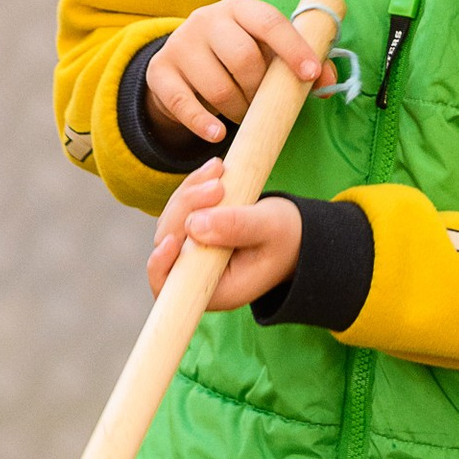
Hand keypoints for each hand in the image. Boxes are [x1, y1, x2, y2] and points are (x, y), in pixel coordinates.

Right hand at [143, 0, 330, 151]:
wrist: (183, 66)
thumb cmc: (237, 59)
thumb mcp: (267, 55)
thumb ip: (301, 65)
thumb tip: (327, 83)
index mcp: (239, 9)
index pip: (269, 21)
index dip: (292, 47)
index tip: (309, 74)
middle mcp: (206, 19)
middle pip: (242, 57)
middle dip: (259, 89)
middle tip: (263, 105)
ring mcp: (180, 44)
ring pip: (217, 86)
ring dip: (237, 110)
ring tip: (243, 115)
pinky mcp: (160, 72)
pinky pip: (183, 103)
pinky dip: (202, 123)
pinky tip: (216, 134)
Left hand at [146, 160, 304, 310]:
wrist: (296, 232)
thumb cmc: (287, 237)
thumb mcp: (270, 228)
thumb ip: (236, 227)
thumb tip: (194, 224)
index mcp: (217, 288)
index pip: (170, 287)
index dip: (161, 265)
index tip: (174, 240)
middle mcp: (199, 273)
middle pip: (168, 242)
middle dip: (187, 208)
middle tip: (219, 186)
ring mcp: (194, 251)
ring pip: (172, 219)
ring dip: (191, 192)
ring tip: (220, 171)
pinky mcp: (196, 231)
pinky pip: (183, 206)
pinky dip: (195, 186)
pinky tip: (216, 170)